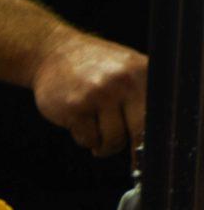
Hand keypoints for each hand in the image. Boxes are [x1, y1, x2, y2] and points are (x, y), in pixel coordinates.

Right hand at [32, 29, 146, 156]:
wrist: (53, 53)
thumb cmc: (92, 67)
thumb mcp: (125, 70)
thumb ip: (143, 95)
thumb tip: (152, 139)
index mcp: (142, 71)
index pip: (156, 117)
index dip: (150, 141)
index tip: (141, 156)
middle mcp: (123, 80)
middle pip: (138, 133)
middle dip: (125, 144)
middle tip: (113, 144)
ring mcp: (99, 93)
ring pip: (112, 140)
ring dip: (101, 143)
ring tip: (93, 128)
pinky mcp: (76, 107)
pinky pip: (88, 139)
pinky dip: (83, 138)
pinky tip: (77, 121)